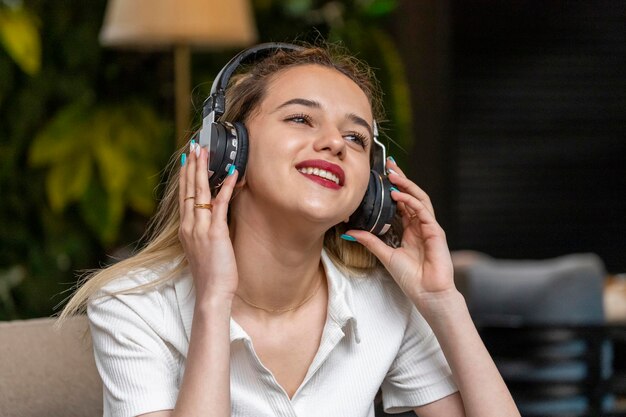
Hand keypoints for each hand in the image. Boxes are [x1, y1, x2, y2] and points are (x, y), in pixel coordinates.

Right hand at [178, 143, 238, 305]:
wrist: (211, 293)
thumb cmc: (210, 274)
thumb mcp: (202, 248)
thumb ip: (203, 231)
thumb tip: (211, 218)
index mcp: (185, 229)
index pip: (183, 196)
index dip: (186, 176)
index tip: (187, 160)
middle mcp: (189, 226)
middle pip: (188, 189)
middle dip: (192, 166)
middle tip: (194, 146)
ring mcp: (201, 229)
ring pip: (199, 193)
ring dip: (204, 170)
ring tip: (205, 152)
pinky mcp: (215, 233)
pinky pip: (220, 205)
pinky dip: (227, 188)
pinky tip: (233, 173)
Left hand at [345, 158, 455, 308]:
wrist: (428, 294)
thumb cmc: (412, 278)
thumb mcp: (385, 255)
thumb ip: (371, 241)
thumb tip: (351, 231)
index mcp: (411, 230)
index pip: (402, 203)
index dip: (394, 188)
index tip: (382, 176)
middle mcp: (421, 226)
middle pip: (412, 196)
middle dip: (401, 179)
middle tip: (389, 165)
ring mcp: (429, 228)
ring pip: (420, 199)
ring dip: (406, 186)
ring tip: (393, 175)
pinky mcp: (436, 232)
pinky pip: (424, 212)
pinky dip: (411, 202)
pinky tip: (399, 196)